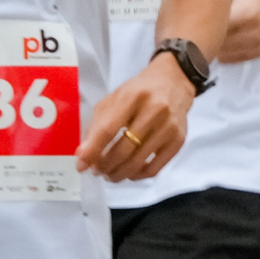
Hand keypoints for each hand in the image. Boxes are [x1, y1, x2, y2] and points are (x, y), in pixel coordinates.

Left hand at [79, 54, 197, 181]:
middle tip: (97, 170)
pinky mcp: (179, 140)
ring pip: (138, 161)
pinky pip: (155, 168)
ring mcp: (169, 127)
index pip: (108, 130)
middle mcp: (155, 111)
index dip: (92, 151)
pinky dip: (138, 175)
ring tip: (110, 174)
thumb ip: (97, 126)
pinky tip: (129, 172)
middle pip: (124, 149)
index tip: (81, 166)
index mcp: (132, 97)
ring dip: (119, 173)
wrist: (173, 83)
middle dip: (105, 166)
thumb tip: (84, 156)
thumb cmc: (138, 92)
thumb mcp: (113, 100)